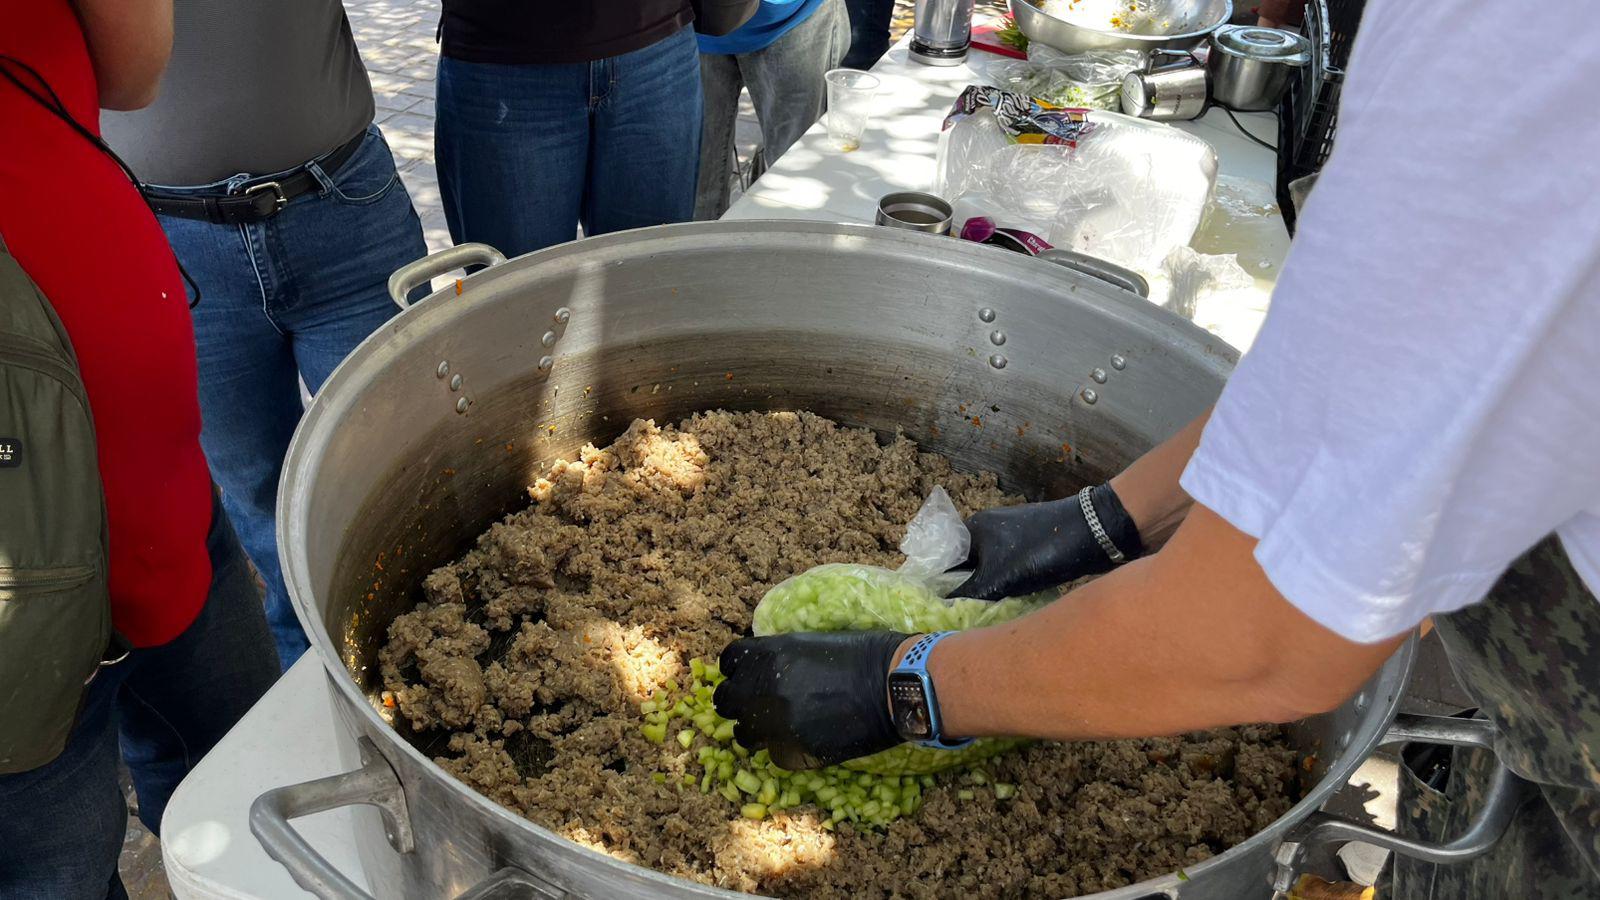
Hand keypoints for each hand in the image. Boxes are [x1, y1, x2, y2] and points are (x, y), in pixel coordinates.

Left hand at [714, 631, 909, 769]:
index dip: (738, 669)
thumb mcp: (811, 643)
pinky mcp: (793, 753)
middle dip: (740, 701)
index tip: (748, 675)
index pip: (729, 662)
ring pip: (744, 733)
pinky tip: (805, 738)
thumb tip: (763, 671)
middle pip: (726, 701)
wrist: (894, 687)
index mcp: (768, 654)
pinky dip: (785, 748)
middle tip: (759, 703)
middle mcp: (763, 689)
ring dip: (756, 728)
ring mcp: (776, 724)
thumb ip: (780, 657)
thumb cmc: (863, 655)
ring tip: (780, 725)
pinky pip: (774, 754)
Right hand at [951, 484, 1141, 600]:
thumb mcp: (998, 578)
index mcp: (973, 528)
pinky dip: (1009, 589)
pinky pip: (1011, 572)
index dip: (939, 586)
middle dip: (966, 593)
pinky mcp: (1034, 547)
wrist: (1095, 532)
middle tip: (961, 621)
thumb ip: (967, 594)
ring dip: (990, 593)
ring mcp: (1014, 538)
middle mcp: (990, 529)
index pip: (944, 560)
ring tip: (984, 619)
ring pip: (991, 572)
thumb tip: (942, 611)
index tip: (938, 612)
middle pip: (968, 568)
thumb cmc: (1041, 551)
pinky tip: (1011, 608)